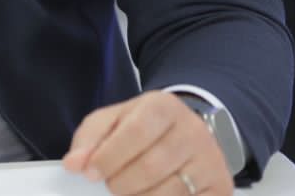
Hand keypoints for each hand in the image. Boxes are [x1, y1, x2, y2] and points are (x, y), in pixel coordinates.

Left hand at [62, 90, 232, 194]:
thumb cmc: (145, 128)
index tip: (91, 173)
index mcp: (164, 107)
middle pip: (150, 167)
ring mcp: (210, 160)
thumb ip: (90, 138)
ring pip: (169, 192)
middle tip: (111, 186)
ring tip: (129, 192)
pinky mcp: (220, 187)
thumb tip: (74, 164)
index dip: (109, 157)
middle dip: (121, 183)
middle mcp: (192, 131)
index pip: (135, 133)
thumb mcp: (115, 120)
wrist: (188, 131)